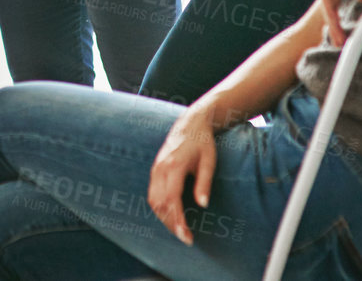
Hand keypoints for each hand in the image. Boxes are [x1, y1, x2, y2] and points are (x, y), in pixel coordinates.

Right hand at [149, 106, 218, 244]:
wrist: (190, 124)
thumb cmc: (202, 143)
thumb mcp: (209, 162)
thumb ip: (204, 184)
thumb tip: (203, 206)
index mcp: (174, 166)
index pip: (172, 200)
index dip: (178, 221)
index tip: (187, 237)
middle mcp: (160, 168)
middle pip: (160, 204)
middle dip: (171, 224)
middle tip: (186, 238)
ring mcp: (155, 168)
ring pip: (153, 200)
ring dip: (164, 218)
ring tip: (179, 229)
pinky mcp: (155, 169)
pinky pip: (152, 194)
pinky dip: (160, 208)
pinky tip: (171, 215)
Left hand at [319, 0, 361, 44]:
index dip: (342, 11)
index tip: (347, 28)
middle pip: (332, 3)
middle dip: (335, 22)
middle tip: (340, 40)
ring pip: (329, 6)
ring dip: (333, 25)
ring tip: (340, 42)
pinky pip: (329, 4)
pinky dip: (333, 19)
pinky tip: (339, 32)